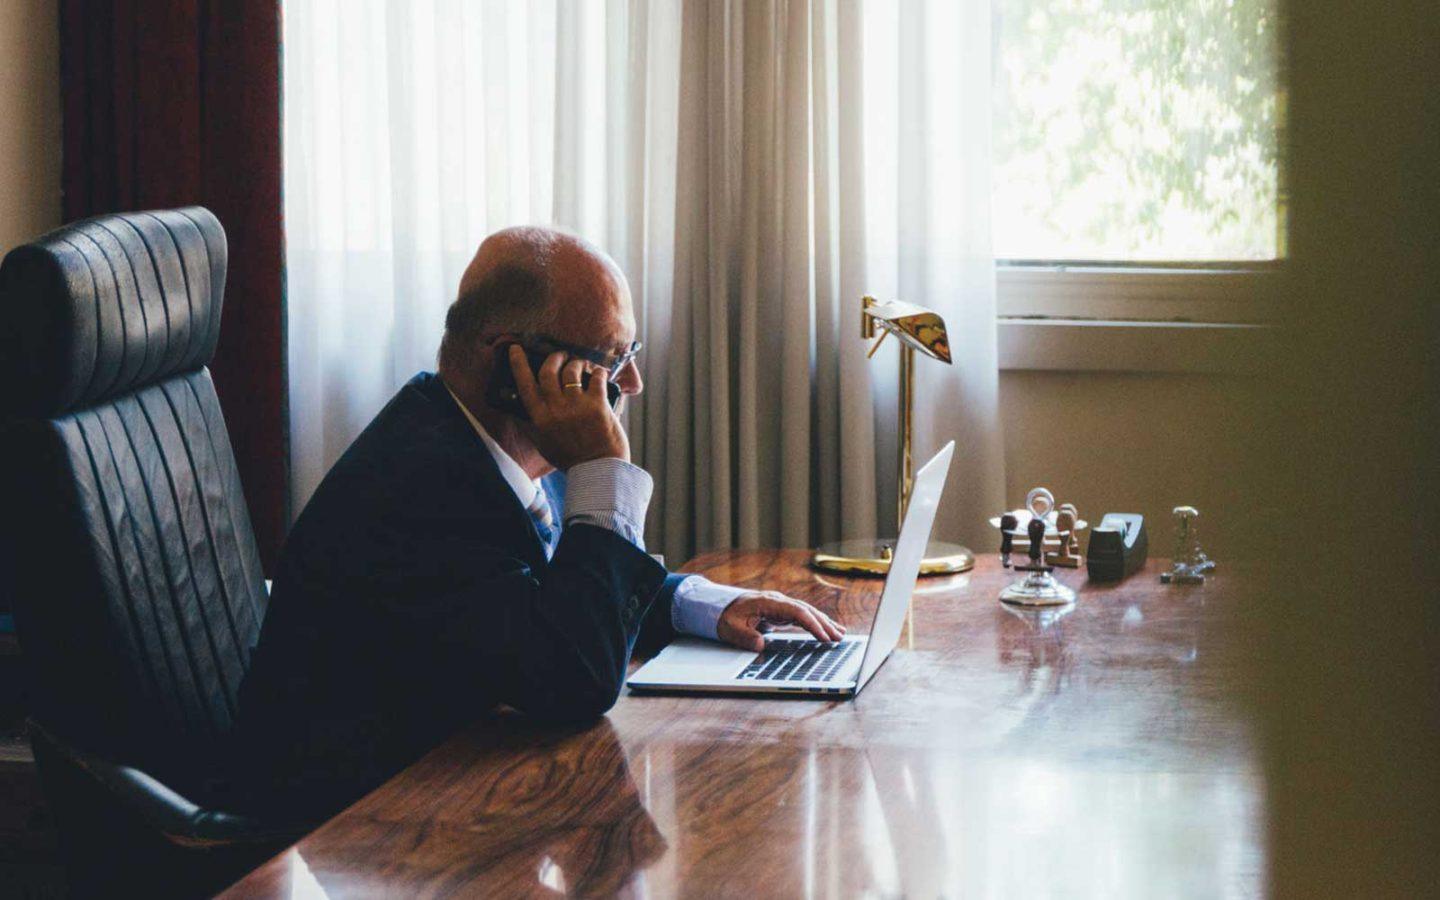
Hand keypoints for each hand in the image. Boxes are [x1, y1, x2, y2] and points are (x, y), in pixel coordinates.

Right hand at [510, 345, 629, 467]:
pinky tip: (599, 373)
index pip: (524, 384)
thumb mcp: (543, 444)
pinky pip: (596, 378)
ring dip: (576, 363)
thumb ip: (531, 426)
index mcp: (540, 418)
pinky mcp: (598, 405)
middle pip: (549, 371)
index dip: (518, 363)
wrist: (598, 470)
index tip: (516, 349)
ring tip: (580, 365)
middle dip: (554, 357)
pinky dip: (598, 372)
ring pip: (571, 371)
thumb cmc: (571, 459)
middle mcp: (556, 409)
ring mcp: (577, 406)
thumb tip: (517, 411)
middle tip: (559, 355)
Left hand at [716, 591, 845, 651]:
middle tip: (839, 637)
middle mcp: (778, 601)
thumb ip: (746, 637)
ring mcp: (780, 605)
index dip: (812, 624)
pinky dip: (815, 622)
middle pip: (806, 611)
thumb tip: (761, 645)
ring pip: (807, 612)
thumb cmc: (725, 616)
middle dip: (824, 624)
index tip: (823, 637)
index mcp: (769, 602)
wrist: (718, 606)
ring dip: (823, 622)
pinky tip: (825, 629)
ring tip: (840, 633)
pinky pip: (802, 616)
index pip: (797, 612)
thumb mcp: (731, 629)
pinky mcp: (780, 611)